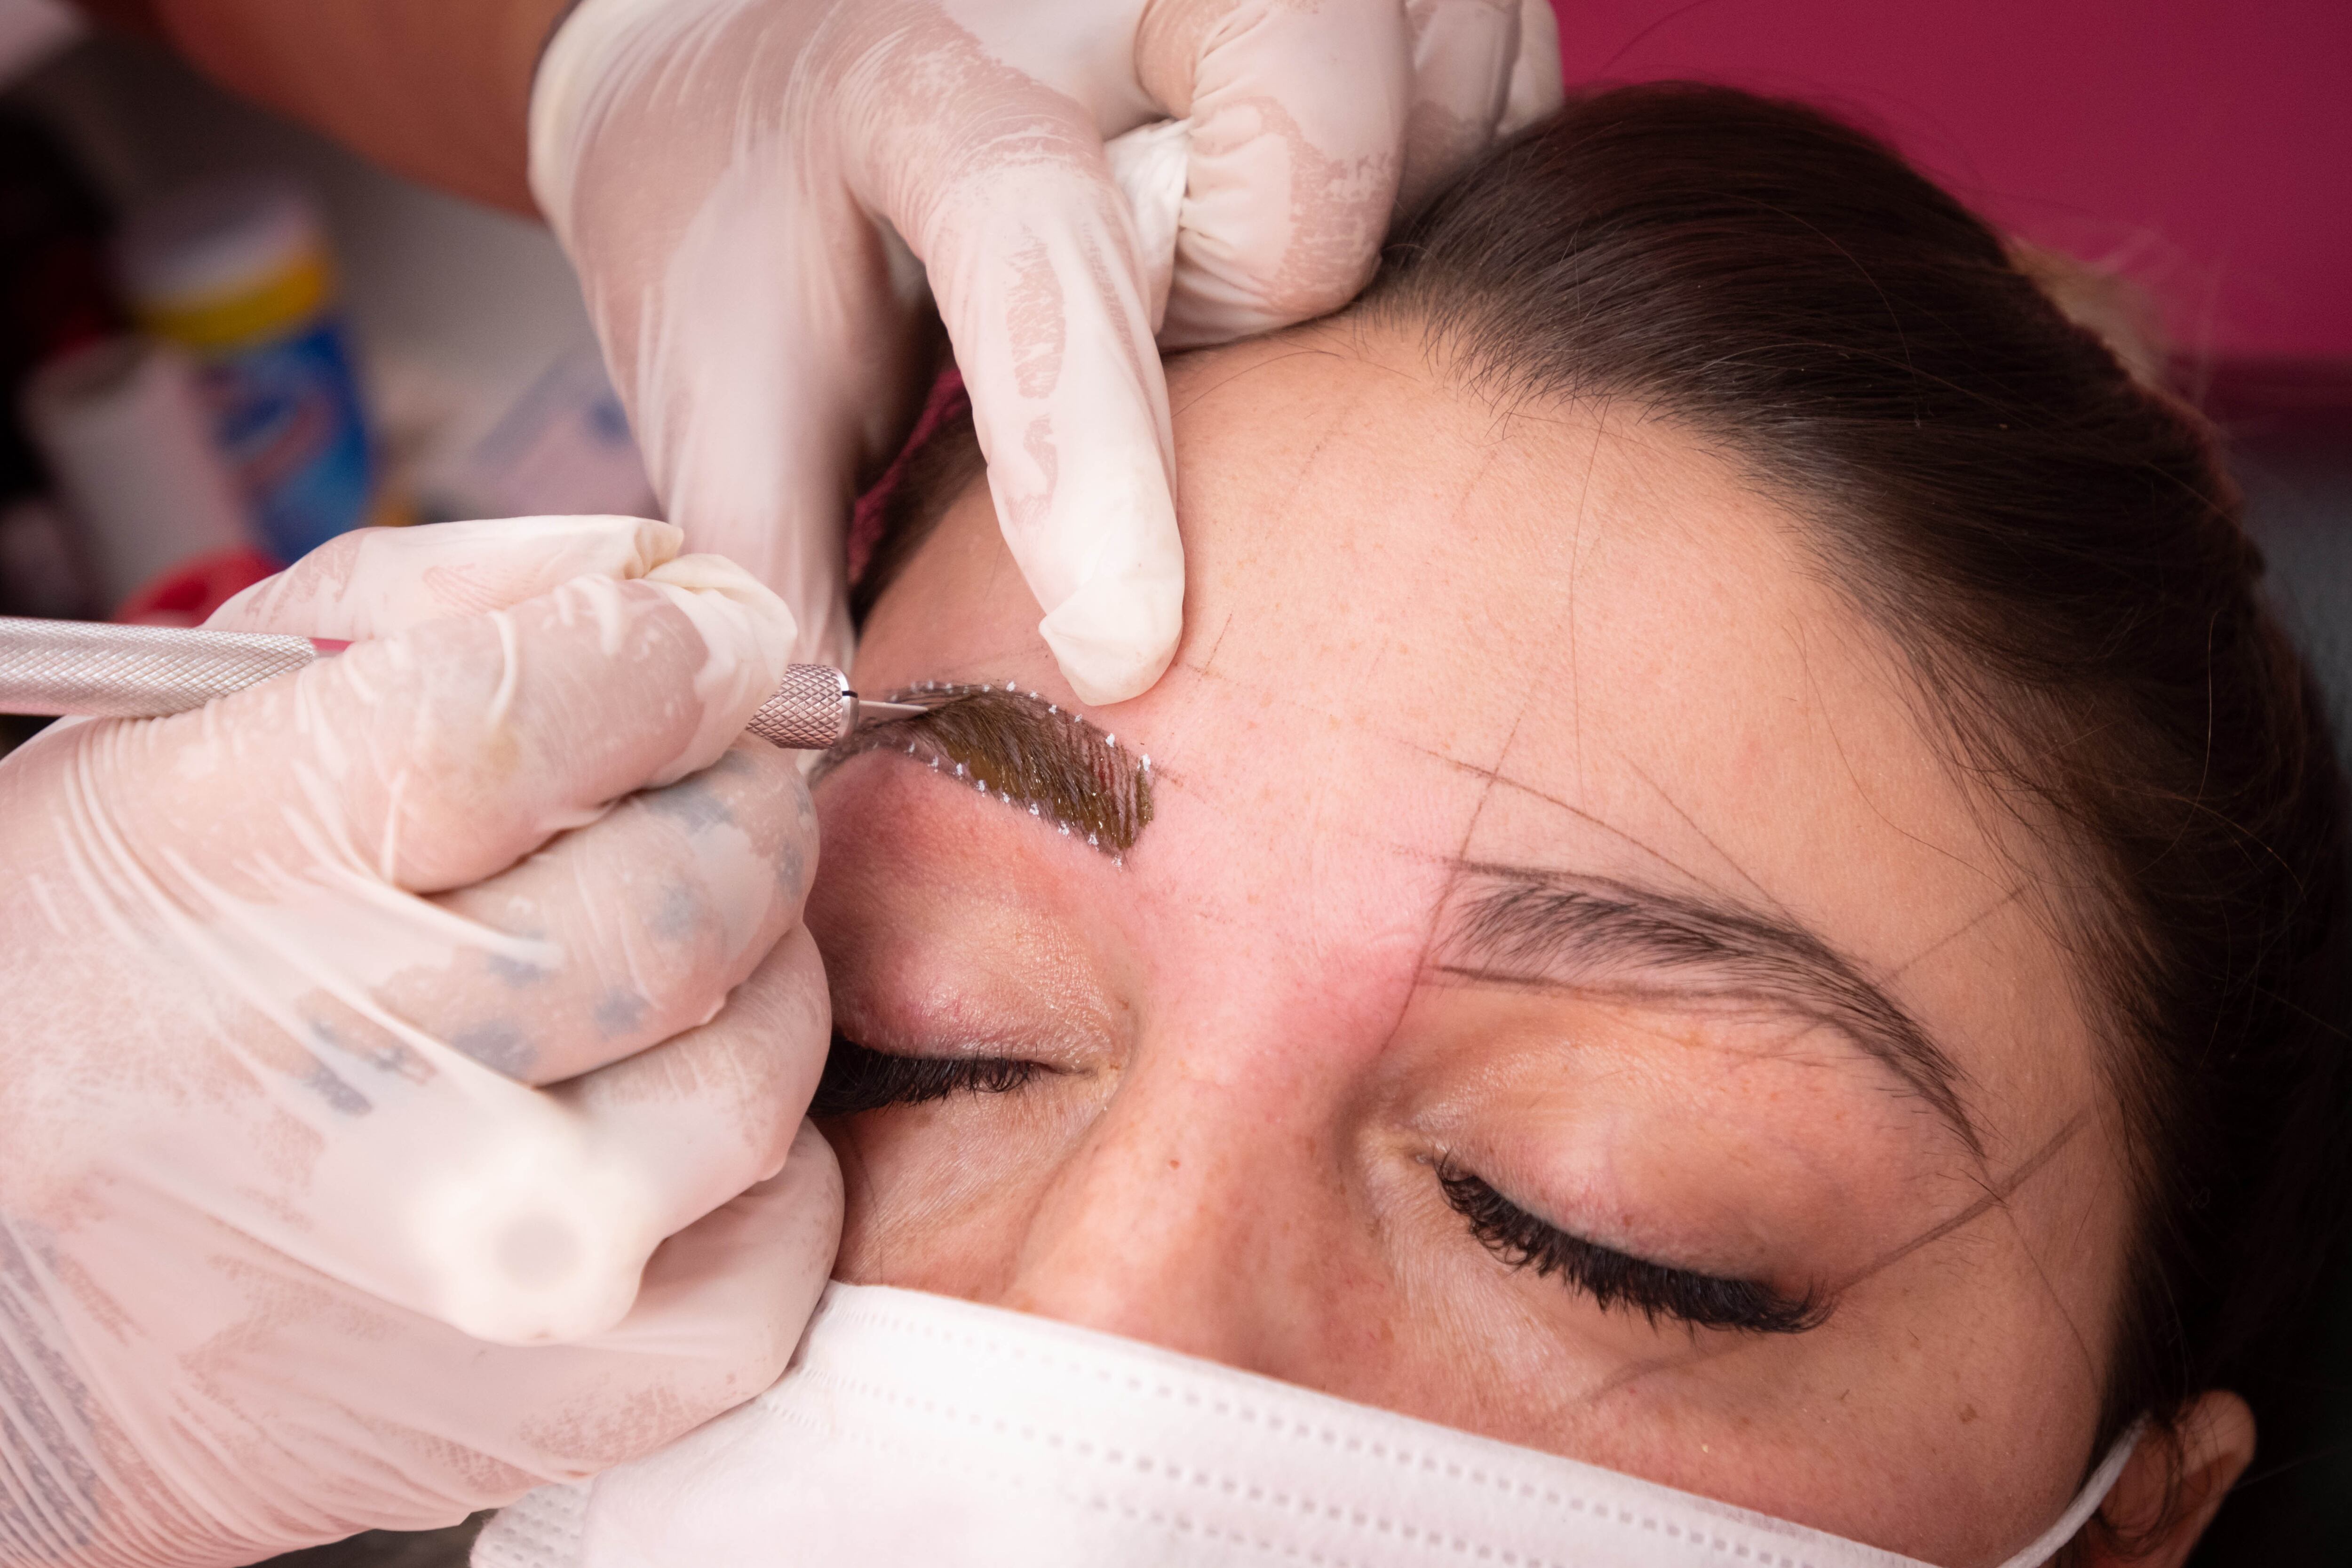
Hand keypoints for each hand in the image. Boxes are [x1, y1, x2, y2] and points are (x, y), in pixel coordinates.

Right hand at [0, 517, 840, 1564]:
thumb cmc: (96, 998)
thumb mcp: (172, 748)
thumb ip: (430, 614)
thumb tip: (670, 578)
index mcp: (226, 880)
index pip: (538, 713)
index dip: (673, 652)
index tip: (713, 645)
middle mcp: (356, 1085)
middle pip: (691, 885)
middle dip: (734, 809)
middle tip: (693, 809)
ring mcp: (479, 1263)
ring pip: (762, 1061)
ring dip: (753, 982)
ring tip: (652, 975)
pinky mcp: (571, 1402)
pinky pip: (786, 1230)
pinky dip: (751, 1160)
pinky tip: (637, 1126)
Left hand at [530, 0, 1563, 703]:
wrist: (797, 46)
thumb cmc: (770, 232)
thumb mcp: (728, 384)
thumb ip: (771, 558)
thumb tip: (828, 754)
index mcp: (912, 68)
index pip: (1034, 226)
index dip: (1085, 443)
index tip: (1117, 647)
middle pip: (1303, 144)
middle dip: (1258, 308)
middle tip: (1168, 352)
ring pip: (1438, 122)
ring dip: (1359, 270)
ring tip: (1226, 296)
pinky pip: (1504, 113)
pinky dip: (1436, 216)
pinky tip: (1316, 251)